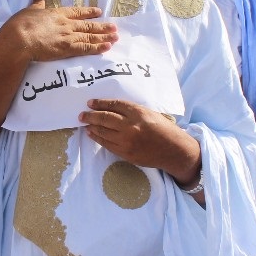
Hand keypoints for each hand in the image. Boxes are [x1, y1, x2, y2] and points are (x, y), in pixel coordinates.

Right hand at [0, 0, 117, 62]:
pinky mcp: (68, 49)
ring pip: (90, 36)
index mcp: (57, 14)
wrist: (20, 40)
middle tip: (114, 27)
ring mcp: (68, 37)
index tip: (99, 12)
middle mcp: (66, 24)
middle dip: (102, 26)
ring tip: (116, 37)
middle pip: (88, 25)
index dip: (89, 12)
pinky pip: (86, 49)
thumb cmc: (21, 25)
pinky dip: (98, 48)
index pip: (77, 12)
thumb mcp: (29, 10)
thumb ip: (37, 4)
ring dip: (104, 37)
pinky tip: (107, 47)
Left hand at [79, 98, 200, 184]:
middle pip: (105, 118)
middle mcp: (131, 126)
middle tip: (82, 114)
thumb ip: (133, 111)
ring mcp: (127, 141)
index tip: (91, 102)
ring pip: (103, 131)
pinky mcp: (126, 153)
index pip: (114, 105)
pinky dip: (97, 138)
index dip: (101, 103)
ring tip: (85, 123)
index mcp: (138, 113)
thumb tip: (113, 109)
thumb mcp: (150, 113)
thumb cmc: (164, 129)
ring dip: (92, 126)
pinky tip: (92, 134)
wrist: (173, 150)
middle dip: (91, 115)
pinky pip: (107, 144)